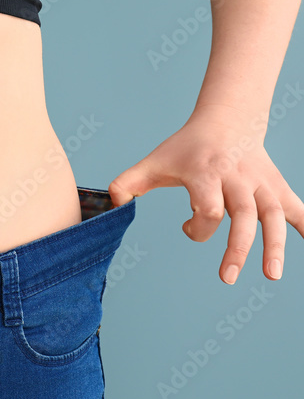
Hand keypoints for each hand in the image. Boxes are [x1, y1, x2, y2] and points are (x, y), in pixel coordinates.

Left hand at [107, 105, 303, 283]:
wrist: (226, 121)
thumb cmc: (185, 148)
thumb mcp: (154, 161)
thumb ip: (128, 182)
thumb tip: (112, 204)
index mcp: (206, 173)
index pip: (208, 206)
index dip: (198, 227)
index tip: (187, 228)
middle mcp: (237, 178)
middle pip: (244, 215)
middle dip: (237, 248)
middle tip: (227, 277)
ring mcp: (260, 183)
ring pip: (274, 214)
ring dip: (275, 245)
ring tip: (272, 275)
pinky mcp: (277, 186)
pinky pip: (298, 207)